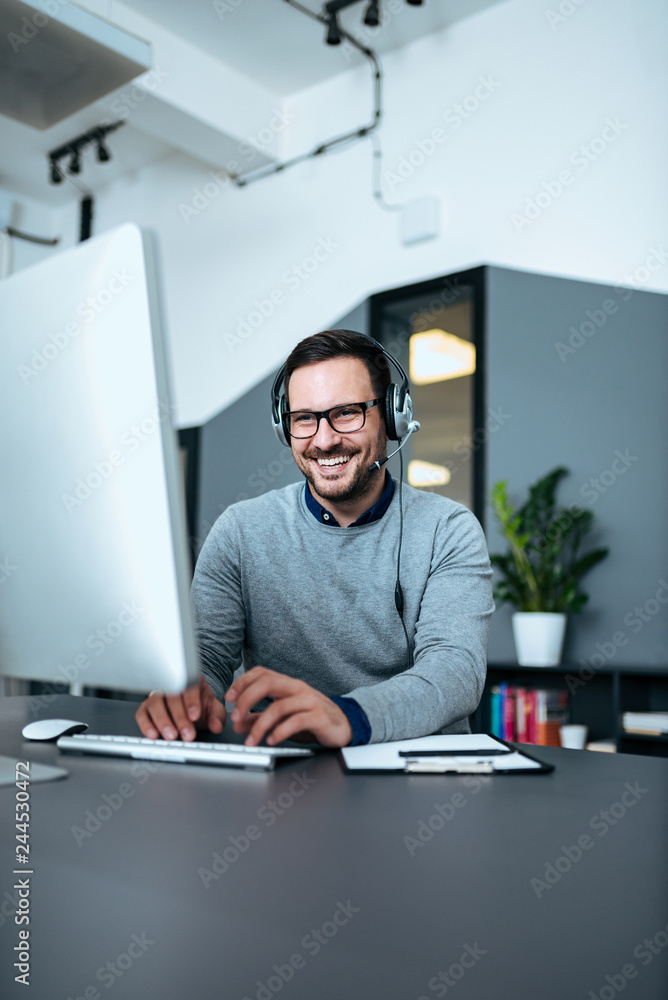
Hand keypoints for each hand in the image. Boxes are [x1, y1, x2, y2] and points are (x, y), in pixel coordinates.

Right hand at [135, 674, 226, 740]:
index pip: (190, 688)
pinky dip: (146, 724)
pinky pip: (142, 714)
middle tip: (187, 734)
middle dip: (180, 718)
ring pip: (156, 704)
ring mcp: (157, 696)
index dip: (192, 702)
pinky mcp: (146, 708)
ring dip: (163, 721)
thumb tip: (216, 726)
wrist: (190, 705)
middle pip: (172, 698)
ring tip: (171, 736)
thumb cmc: (199, 705)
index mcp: (190, 681)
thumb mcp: (213, 709)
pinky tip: (153, 734)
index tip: (195, 716)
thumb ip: (216, 716)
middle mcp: (171, 686)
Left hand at [226, 667, 352, 748]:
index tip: (228, 697)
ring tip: (251, 740)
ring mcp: (309, 701)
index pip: (261, 673)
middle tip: (234, 716)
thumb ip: (259, 718)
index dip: (242, 682)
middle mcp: (297, 688)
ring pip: (279, 706)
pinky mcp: (319, 716)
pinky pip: (296, 721)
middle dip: (246, 698)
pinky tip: (271, 740)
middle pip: (267, 682)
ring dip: (260, 725)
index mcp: (287, 684)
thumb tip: (238, 723)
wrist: (343, 725)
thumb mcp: (283, 718)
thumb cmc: (312, 718)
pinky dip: (280, 732)